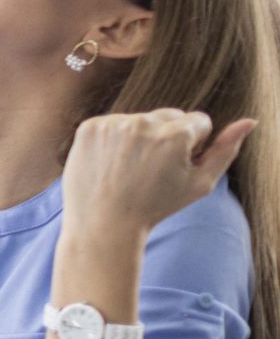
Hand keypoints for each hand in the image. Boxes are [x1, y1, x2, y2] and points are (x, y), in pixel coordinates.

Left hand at [62, 107, 254, 237]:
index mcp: (174, 136)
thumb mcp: (200, 183)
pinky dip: (115, 138)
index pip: (199, 120)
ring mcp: (112, 124)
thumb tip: (248, 122)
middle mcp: (142, 124)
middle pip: (170, 116)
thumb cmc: (156, 206)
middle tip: (154, 169)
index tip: (178, 164)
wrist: (104, 223)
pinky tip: (113, 164)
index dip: (193, 144)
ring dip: (142, 136)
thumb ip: (225, 150)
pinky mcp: (89, 127)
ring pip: (141, 119)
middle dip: (170, 136)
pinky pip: (114, 123)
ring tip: (132, 169)